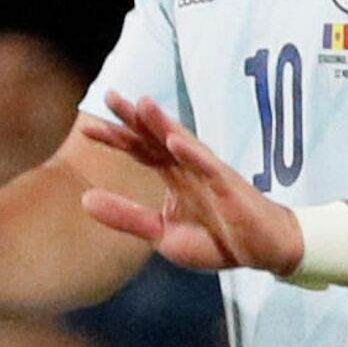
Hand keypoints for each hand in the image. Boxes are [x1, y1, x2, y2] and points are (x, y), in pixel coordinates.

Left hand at [78, 91, 302, 275]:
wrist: (264, 251)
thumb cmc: (217, 240)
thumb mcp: (161, 234)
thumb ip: (126, 216)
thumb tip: (83, 200)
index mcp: (173, 176)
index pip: (140, 150)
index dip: (115, 138)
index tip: (87, 128)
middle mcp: (188, 166)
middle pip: (156, 138)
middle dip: (134, 118)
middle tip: (110, 95)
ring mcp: (209, 173)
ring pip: (182, 142)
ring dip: (163, 123)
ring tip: (142, 104)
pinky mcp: (228, 186)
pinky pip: (208, 166)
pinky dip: (192, 153)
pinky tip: (175, 141)